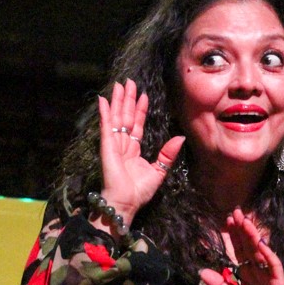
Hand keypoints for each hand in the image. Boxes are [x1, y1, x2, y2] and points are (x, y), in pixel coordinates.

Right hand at [97, 79, 185, 221]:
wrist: (126, 203)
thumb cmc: (139, 191)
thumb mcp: (159, 170)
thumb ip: (167, 153)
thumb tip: (180, 137)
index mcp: (133, 150)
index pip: (136, 125)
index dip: (139, 110)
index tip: (143, 96)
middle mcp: (122, 144)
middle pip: (125, 117)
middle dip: (127, 99)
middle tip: (129, 82)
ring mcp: (113, 144)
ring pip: (116, 117)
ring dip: (117, 100)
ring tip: (119, 84)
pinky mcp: (107, 146)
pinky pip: (106, 126)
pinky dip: (104, 113)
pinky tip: (103, 100)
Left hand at [199, 207, 283, 284]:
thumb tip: (203, 271)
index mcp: (245, 276)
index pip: (236, 254)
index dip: (230, 240)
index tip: (222, 224)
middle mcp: (256, 272)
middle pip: (247, 248)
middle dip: (241, 231)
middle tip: (234, 213)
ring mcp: (268, 276)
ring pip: (259, 252)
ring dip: (253, 237)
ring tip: (245, 221)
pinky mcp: (279, 282)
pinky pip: (273, 266)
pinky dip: (268, 255)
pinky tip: (261, 243)